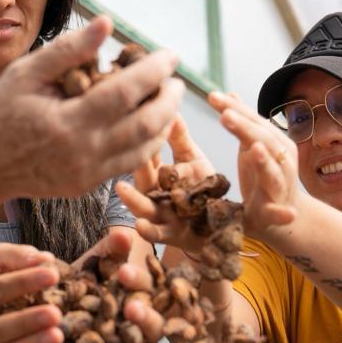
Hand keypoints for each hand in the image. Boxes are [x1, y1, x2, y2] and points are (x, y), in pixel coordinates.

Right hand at [0, 16, 184, 200]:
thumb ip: (69, 49)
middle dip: (169, 99)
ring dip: (164, 122)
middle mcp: (84, 154)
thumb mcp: (25, 73)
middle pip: (147, 124)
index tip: (170, 54)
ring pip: (145, 149)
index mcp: (68, 123)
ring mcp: (88, 175)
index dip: (155, 71)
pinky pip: (129, 164)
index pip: (128, 92)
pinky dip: (146, 142)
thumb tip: (107, 23)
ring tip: (167, 99)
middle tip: (176, 79)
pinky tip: (148, 123)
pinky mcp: (88, 186)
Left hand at [5, 228, 163, 342]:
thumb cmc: (85, 288)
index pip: (144, 288)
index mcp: (138, 298)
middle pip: (149, 326)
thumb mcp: (94, 269)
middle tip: (131, 308)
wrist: (58, 314)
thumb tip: (126, 232)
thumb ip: (111, 252)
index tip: (124, 272)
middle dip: (142, 319)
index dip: (137, 281)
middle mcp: (138, 328)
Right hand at [115, 116, 219, 254]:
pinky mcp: (171, 236)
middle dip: (132, 163)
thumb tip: (169, 106)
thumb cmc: (202, 191)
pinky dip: (148, 231)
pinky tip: (140, 226)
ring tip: (120, 190)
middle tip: (119, 148)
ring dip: (131, 199)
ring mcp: (161, 216)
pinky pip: (157, 234)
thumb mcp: (192, 159)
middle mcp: (154, 194)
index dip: (140, 140)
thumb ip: (179, 138)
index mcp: (157, 174)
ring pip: (142, 207)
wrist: (222, 225)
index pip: (146, 154)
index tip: (133, 120)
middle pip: (141, 178)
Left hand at [207, 91, 298, 237]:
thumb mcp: (248, 148)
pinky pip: (279, 210)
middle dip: (245, 126)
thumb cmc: (262, 178)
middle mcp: (282, 158)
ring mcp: (281, 184)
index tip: (212, 96)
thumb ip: (241, 123)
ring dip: (264, 160)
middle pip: (263, 138)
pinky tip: (286, 213)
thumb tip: (231, 94)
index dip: (234, 108)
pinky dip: (282, 211)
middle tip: (225, 114)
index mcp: (273, 141)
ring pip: (274, 170)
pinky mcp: (277, 211)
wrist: (280, 217)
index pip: (252, 120)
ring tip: (254, 149)